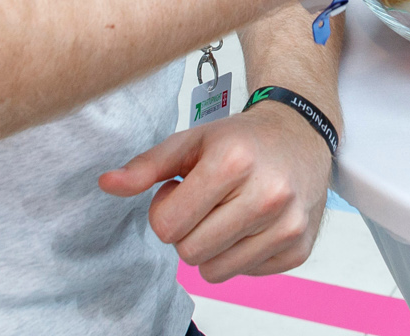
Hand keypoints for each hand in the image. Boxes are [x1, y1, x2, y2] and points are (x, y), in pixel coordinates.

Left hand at [100, 102, 329, 281]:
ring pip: (217, 272)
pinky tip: (253, 223)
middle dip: (188, 231)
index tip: (182, 189)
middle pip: (190, 253)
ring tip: (228, 214)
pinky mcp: (299, 248)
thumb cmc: (242, 140)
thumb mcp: (192, 140)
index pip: (167, 226)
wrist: (302, 135)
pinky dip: (242, 254)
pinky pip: (247, 274)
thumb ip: (147, 166)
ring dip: (213, 248)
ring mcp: (287, 225)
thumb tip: (106, 184)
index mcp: (233, 162)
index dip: (166, 209)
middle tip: (205, 204)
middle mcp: (267, 195)